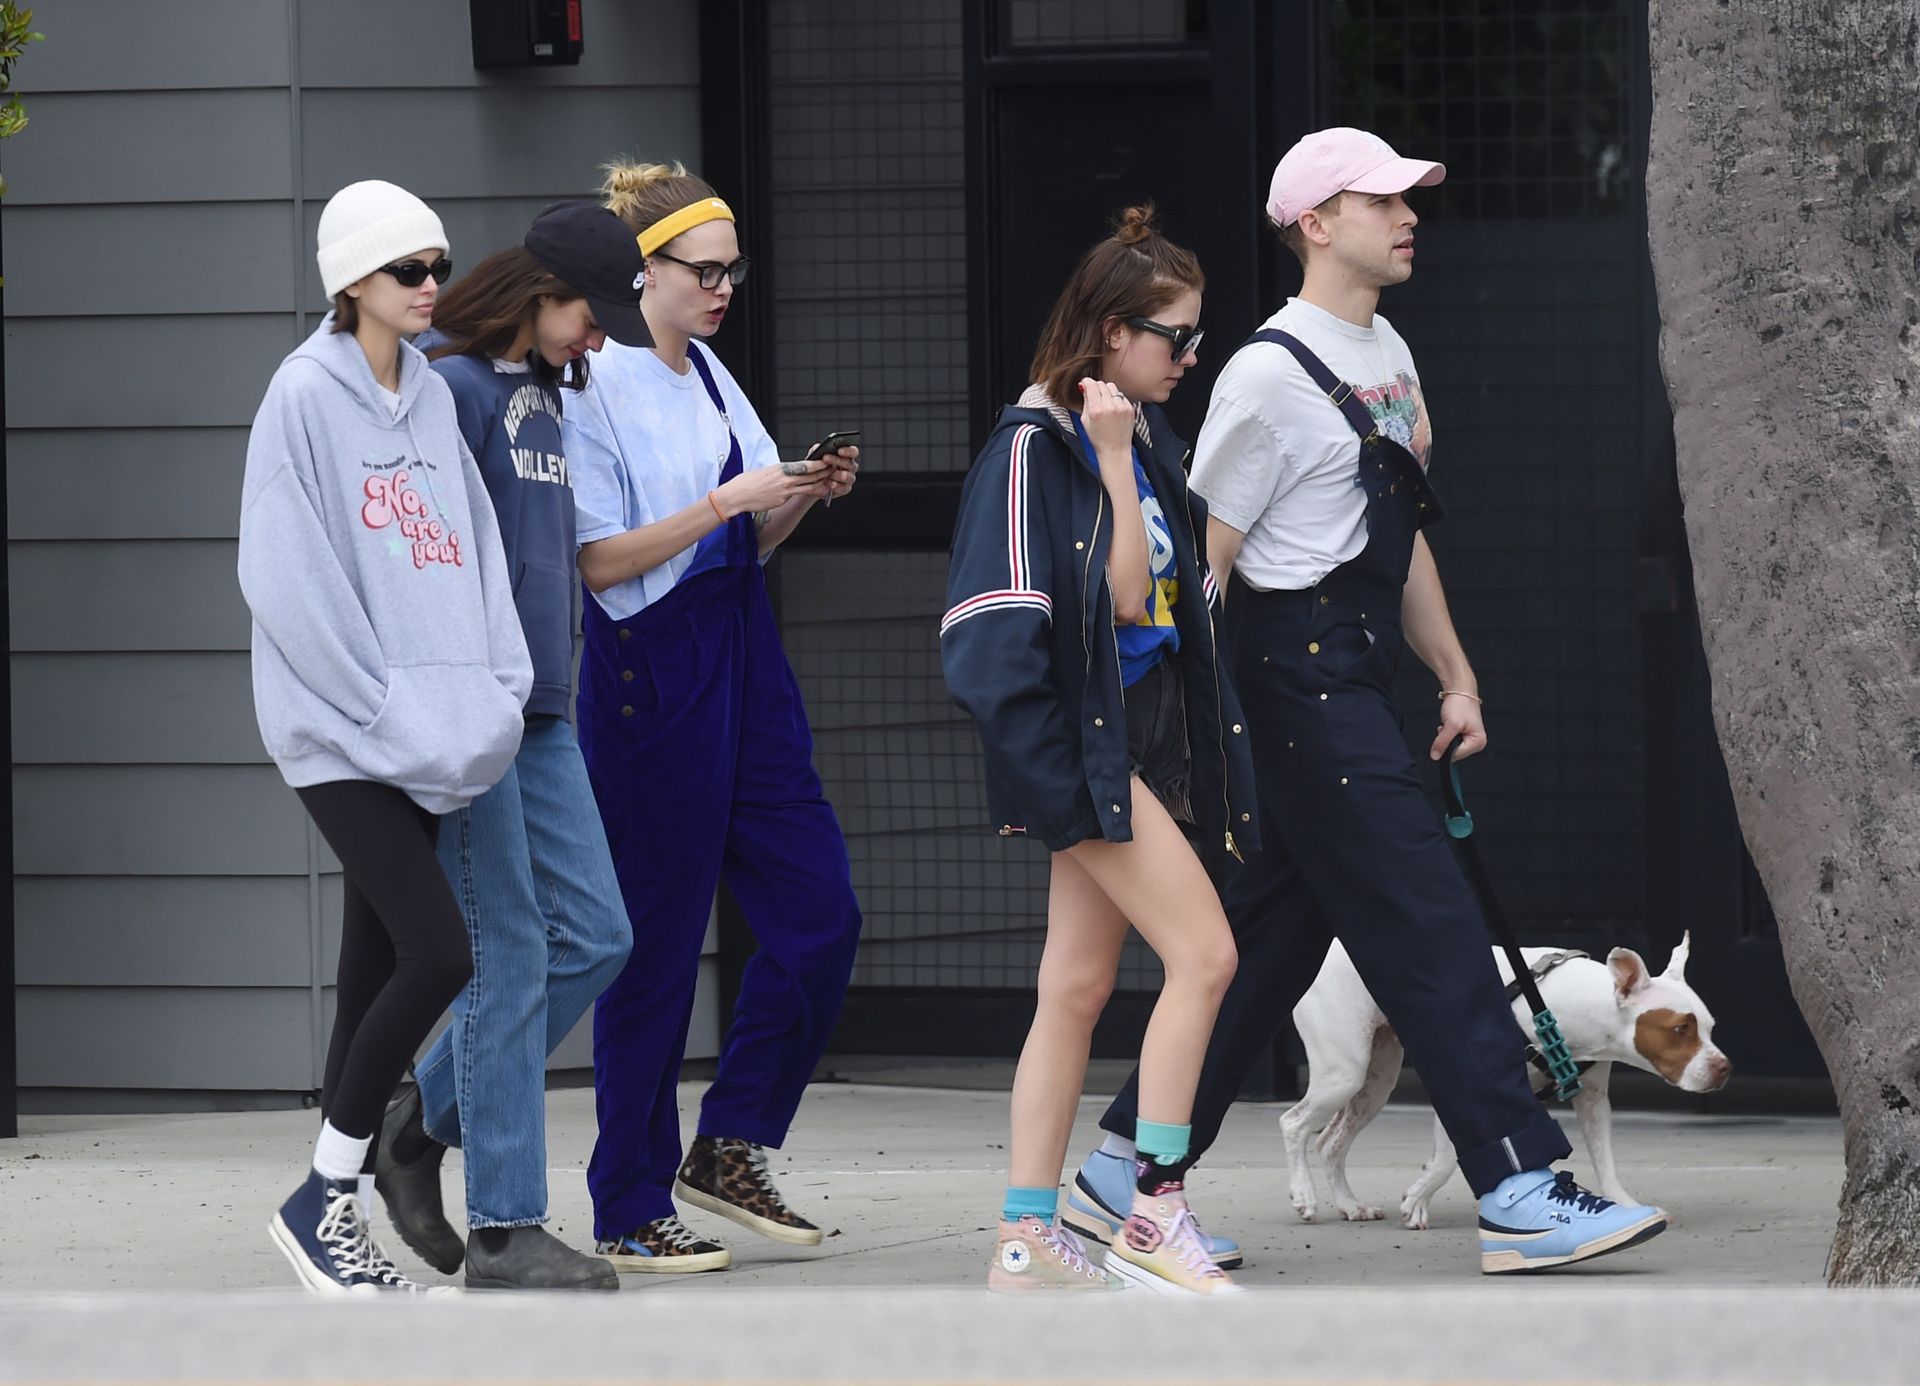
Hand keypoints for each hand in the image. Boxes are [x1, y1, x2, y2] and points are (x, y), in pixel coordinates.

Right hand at [715, 460, 830, 518]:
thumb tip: (790, 472)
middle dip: (825, 472)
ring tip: (832, 481)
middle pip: (811, 475)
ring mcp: (785, 490)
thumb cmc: (747, 482)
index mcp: (781, 468)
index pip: (806, 465)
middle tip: (836, 469)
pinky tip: (818, 492)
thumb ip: (780, 472)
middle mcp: (785, 478)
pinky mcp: (782, 500)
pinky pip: (798, 495)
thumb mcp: (766, 471)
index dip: (820, 463)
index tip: (828, 460)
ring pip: (809, 486)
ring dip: (822, 483)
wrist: (736, 495)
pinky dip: (809, 493)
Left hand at [818, 445, 858, 500]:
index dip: (848, 451)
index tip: (839, 451)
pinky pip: (844, 488)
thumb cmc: (818, 467)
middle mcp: (850, 467)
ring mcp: (849, 478)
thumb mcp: (815, 457)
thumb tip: (817, 447)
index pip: (853, 452)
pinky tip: (828, 483)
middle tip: (826, 459)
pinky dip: (836, 486)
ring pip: (848, 476)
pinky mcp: (846, 488)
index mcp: (846, 456)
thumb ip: (816, 450)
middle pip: (850, 463)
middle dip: (837, 460)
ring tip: (827, 475)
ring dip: (837, 475)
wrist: (813, 483)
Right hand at [1077, 377, 1134, 460]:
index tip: (1085, 384)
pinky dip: (1116, 399)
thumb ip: (1085, 401)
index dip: (1086, 382)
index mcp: (1096, 410)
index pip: (1091, 385)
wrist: (1115, 450)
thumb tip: (1084, 385)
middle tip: (1094, 396)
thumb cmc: (1098, 438)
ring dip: (1107, 392)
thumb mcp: (1085, 420)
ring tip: (1104, 403)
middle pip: (1101, 384)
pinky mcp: (1130, 408)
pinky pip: (1121, 395)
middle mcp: (1110, 406)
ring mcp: (1122, 407)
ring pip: (1112, 387)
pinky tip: (1113, 410)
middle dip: (1096, 388)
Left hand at [1430, 692, 1486, 761]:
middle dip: (1446, 741)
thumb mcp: (1450, 725)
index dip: (1446, 747)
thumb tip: (1435, 757)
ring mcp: (1471, 739)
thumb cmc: (1459, 705)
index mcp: (1478, 743)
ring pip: (1450, 746)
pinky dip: (1446, 733)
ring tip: (1449, 723)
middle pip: (1454, 752)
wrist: (1460, 690)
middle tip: (1447, 726)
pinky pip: (1451, 740)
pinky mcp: (1465, 735)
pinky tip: (1449, 724)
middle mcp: (1477, 743)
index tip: (1444, 733)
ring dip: (1445, 737)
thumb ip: (1442, 742)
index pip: (1456, 756)